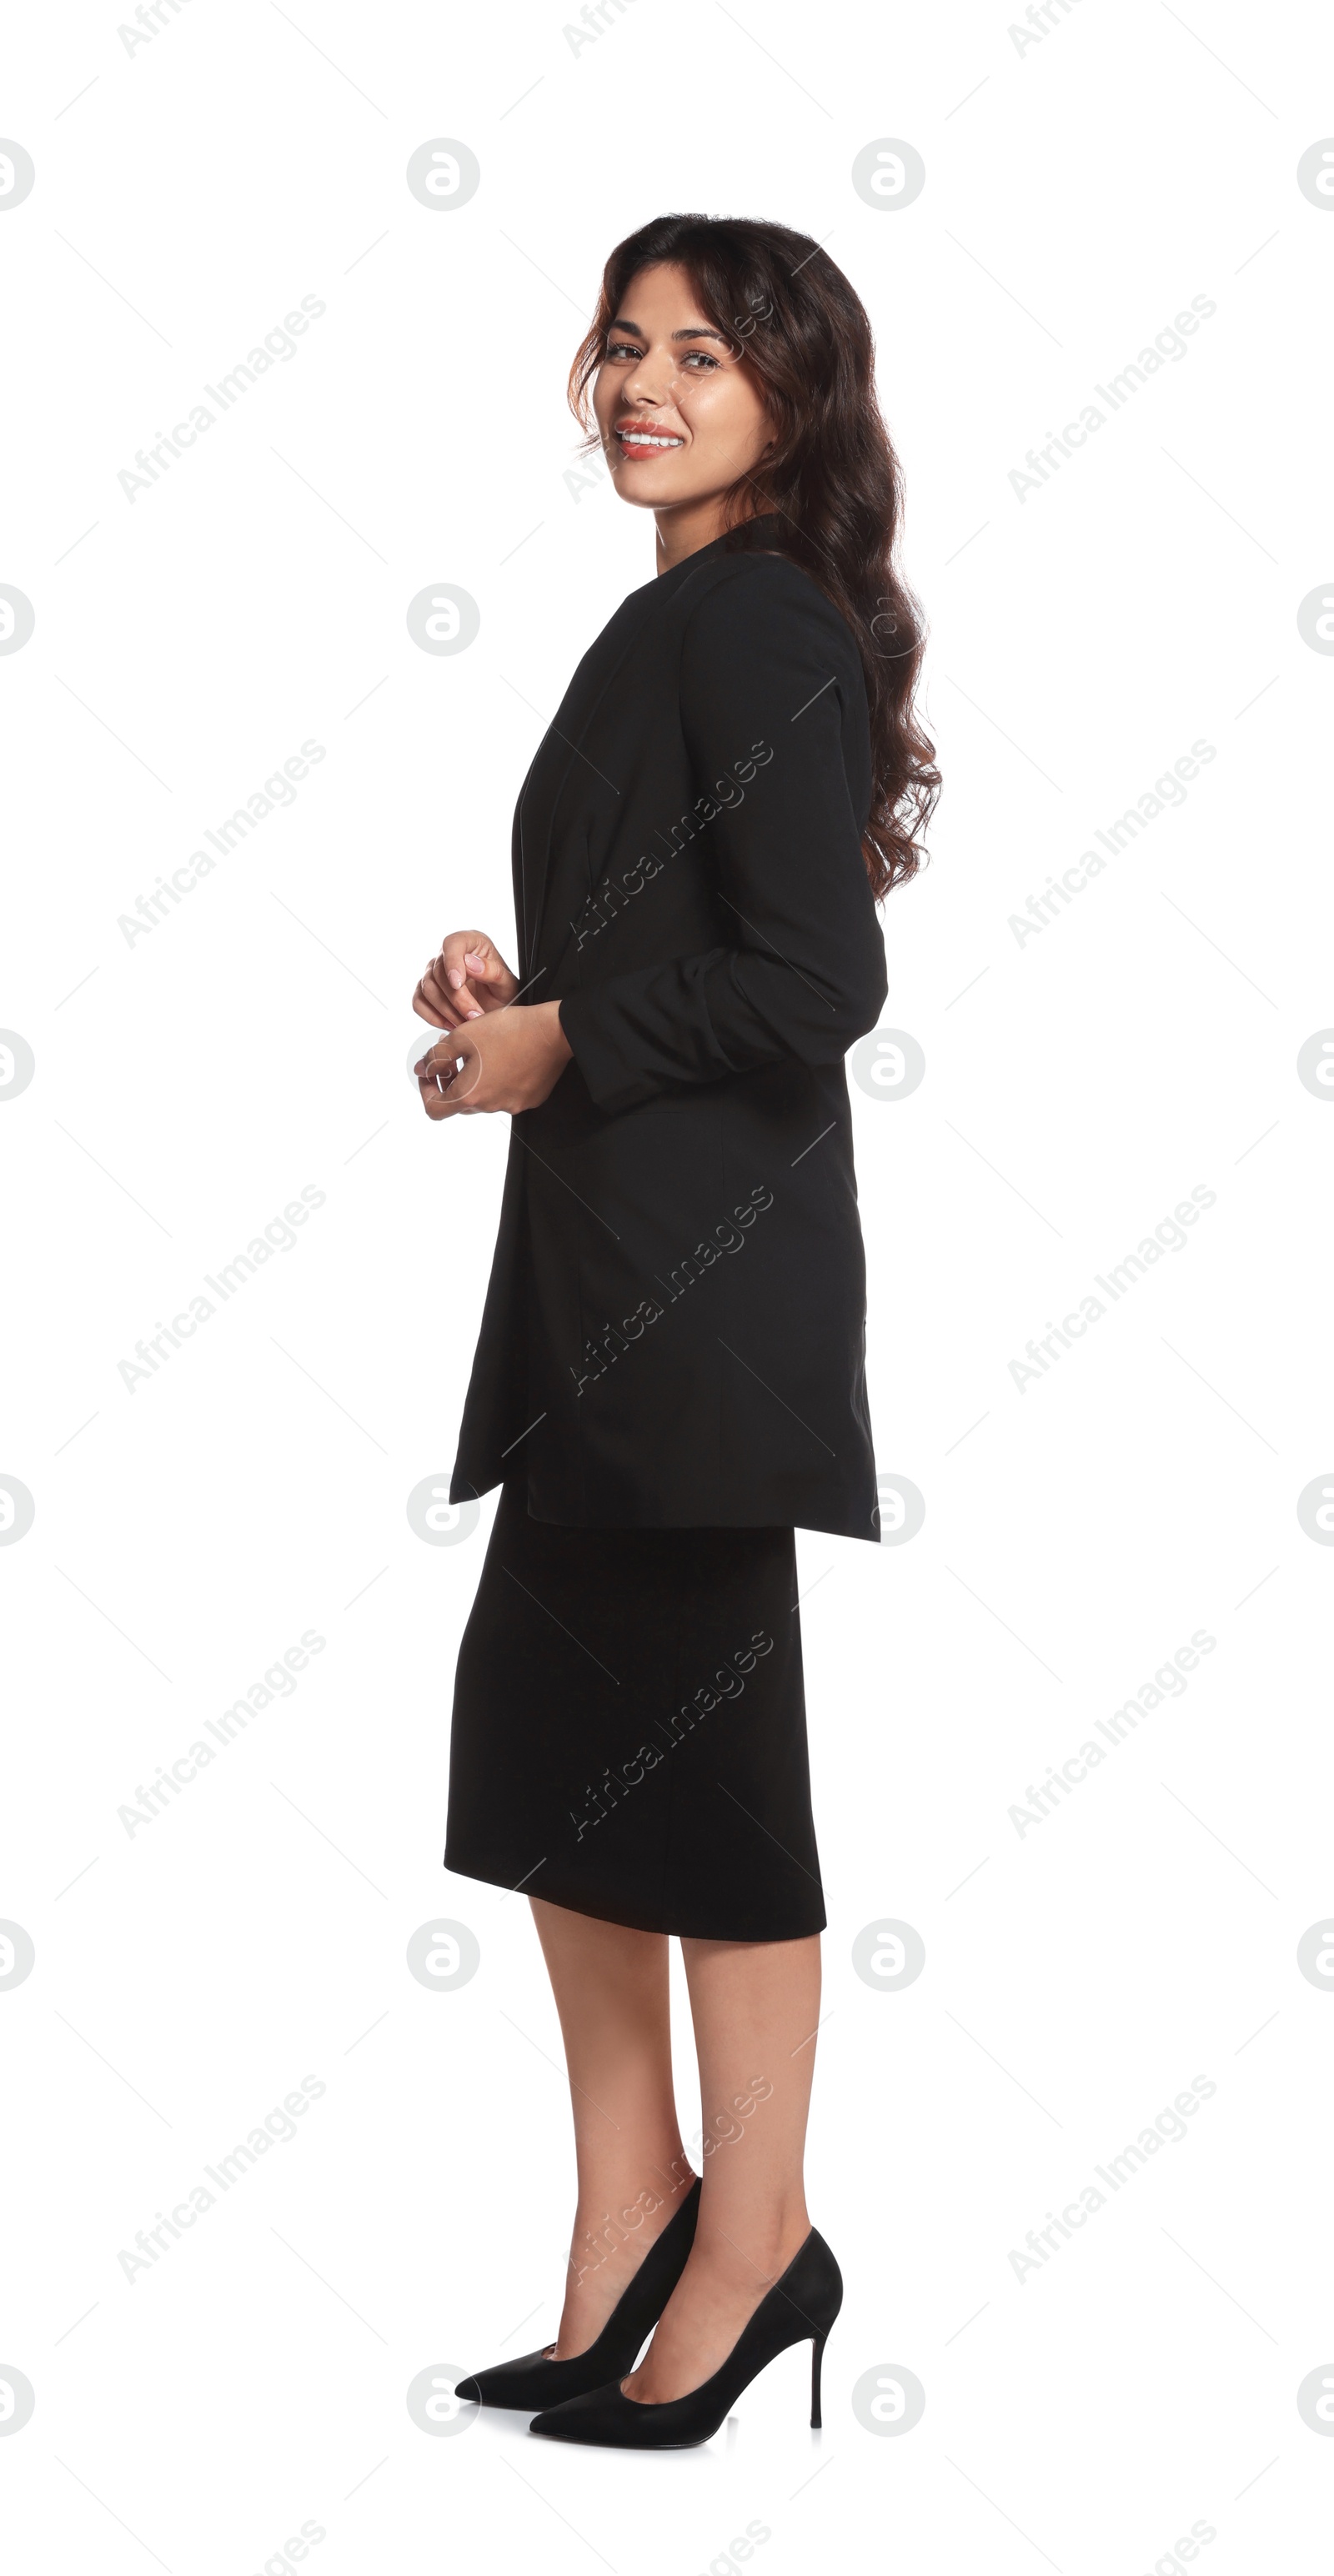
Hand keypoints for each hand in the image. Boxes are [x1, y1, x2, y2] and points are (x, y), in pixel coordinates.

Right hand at [413, 929, 518, 1031]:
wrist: (498, 1011)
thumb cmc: (504, 993)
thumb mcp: (507, 984)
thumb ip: (493, 971)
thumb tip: (470, 963)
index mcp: (471, 942)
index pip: (452, 944)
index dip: (452, 963)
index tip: (458, 984)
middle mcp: (449, 954)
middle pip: (438, 973)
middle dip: (457, 999)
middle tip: (474, 1016)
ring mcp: (434, 972)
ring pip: (427, 989)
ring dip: (446, 1011)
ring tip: (467, 1024)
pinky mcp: (426, 991)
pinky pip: (418, 1002)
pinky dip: (433, 1017)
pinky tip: (452, 1025)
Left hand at [415, 1000, 571, 1119]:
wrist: (553, 1031)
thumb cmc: (508, 1030)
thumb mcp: (462, 1036)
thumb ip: (436, 1056)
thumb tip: (422, 1069)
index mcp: (470, 1094)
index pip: (434, 1109)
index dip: (426, 1091)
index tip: (431, 1072)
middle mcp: (490, 1106)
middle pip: (460, 1103)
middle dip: (452, 1081)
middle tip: (454, 1056)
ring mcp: (512, 1105)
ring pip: (483, 1098)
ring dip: (475, 1080)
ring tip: (482, 1052)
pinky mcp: (529, 1099)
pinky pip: (506, 1094)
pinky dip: (498, 1080)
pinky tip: (505, 1057)